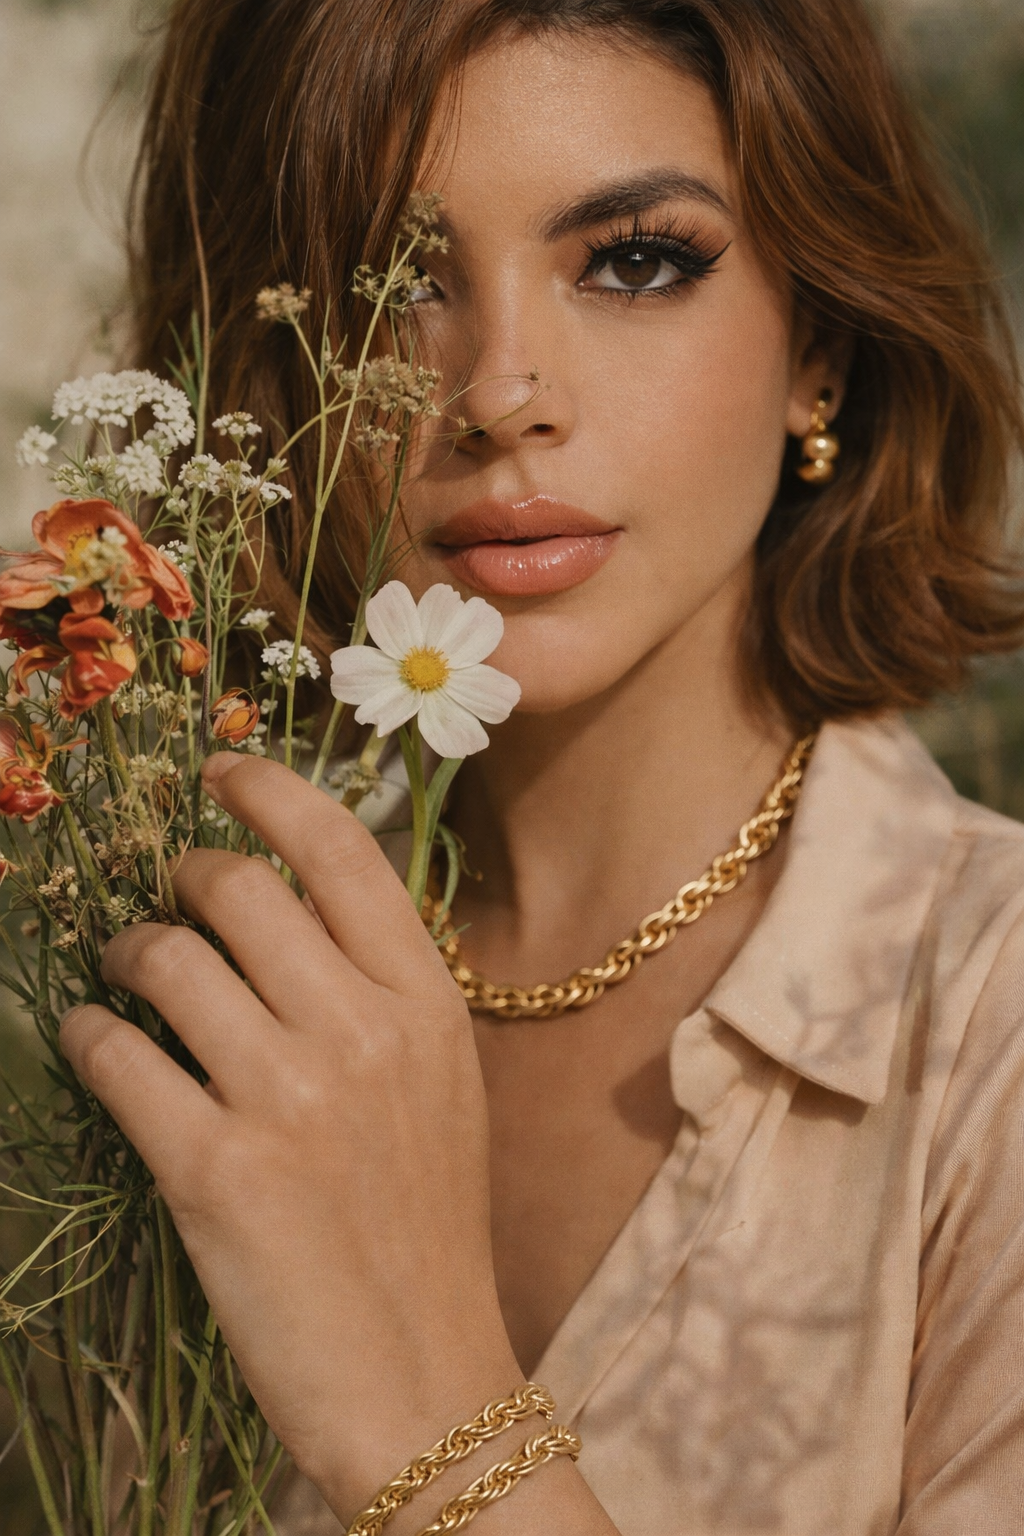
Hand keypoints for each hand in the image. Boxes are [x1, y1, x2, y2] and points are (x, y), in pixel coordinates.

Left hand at [60, 752, 523, 1516]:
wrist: (423, 1372)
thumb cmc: (428, 1224)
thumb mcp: (439, 1083)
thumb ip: (382, 989)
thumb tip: (293, 906)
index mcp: (425, 1001)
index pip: (341, 850)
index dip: (268, 791)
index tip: (220, 772)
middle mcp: (361, 1029)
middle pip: (241, 887)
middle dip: (183, 876)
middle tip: (166, 897)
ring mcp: (288, 1096)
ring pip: (169, 959)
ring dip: (126, 953)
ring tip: (124, 971)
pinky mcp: (215, 1169)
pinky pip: (120, 1058)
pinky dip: (91, 1036)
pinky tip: (94, 1042)